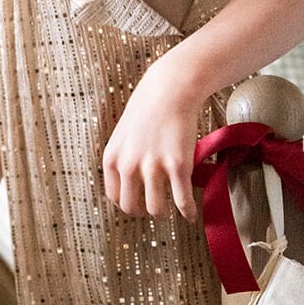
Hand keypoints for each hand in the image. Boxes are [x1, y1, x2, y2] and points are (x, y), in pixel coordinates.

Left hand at [102, 63, 200, 220]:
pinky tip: (191, 214)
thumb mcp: (123, 135)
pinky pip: (182, 200)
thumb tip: (130, 180)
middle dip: (144, 212)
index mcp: (112, 159)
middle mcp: (128, 166)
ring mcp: (153, 167)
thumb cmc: (148, 108)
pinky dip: (187, 212)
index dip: (128, 203)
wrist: (169, 89)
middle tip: (155, 209)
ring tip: (172, 212)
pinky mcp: (178, 165)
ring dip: (164, 214)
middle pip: (131, 207)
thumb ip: (123, 158)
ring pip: (156, 209)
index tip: (138, 203)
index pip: (114, 196)